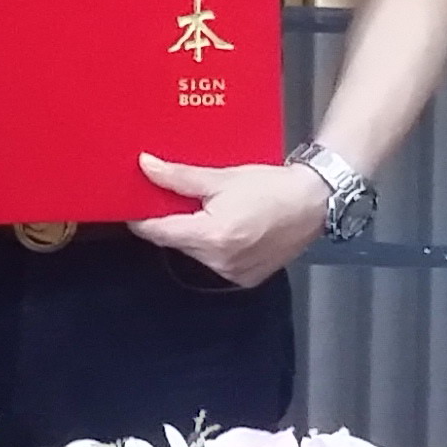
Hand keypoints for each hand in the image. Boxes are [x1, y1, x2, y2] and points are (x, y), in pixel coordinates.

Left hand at [124, 153, 328, 288]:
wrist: (314, 203)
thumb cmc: (271, 187)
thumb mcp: (222, 177)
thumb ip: (180, 177)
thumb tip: (146, 166)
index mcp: (211, 236)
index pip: (159, 233)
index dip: (141, 219)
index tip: (132, 205)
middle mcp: (219, 261)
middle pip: (177, 242)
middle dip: (171, 221)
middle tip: (174, 198)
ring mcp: (233, 273)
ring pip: (195, 253)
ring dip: (193, 234)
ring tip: (208, 210)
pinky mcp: (246, 279)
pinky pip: (216, 262)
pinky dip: (213, 247)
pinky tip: (228, 227)